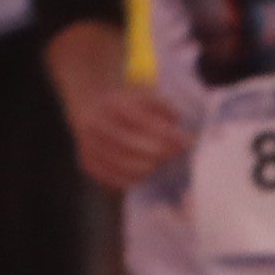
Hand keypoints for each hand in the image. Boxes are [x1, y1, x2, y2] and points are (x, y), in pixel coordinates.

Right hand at [62, 77, 192, 189]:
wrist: (91, 109)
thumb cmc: (126, 104)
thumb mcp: (144, 95)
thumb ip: (163, 107)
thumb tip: (178, 126)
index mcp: (112, 104)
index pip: (142, 121)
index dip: (166, 134)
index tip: (187, 141)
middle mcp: (97, 125)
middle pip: (131, 144)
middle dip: (159, 152)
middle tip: (176, 155)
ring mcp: (90, 145)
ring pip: (123, 164)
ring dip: (147, 166)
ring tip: (160, 163)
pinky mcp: (88, 162)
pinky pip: (112, 177)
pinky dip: (132, 178)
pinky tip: (145, 172)